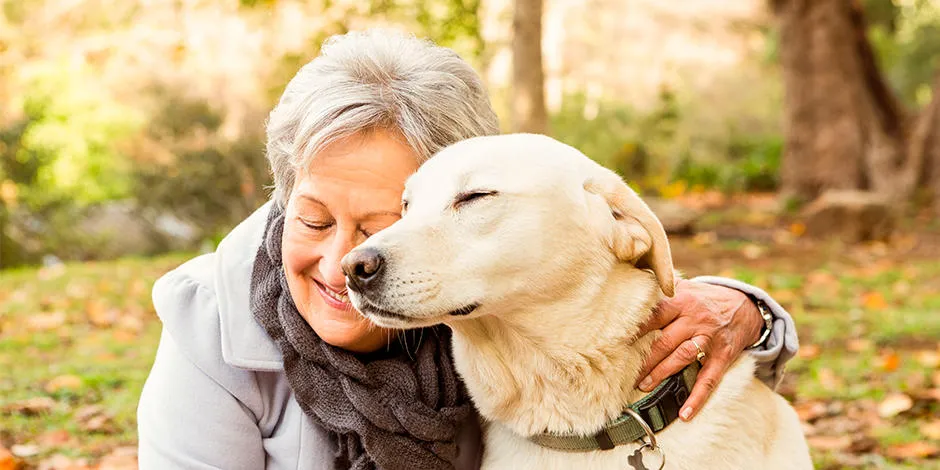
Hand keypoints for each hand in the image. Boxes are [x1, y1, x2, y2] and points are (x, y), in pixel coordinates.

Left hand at [634, 279, 763, 420]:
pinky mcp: (722, 356)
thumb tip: (630, 284)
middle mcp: (694, 320)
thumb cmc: (704, 299)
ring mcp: (709, 339)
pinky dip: (697, 398)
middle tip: (624, 372)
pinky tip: (685, 413)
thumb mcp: (685, 287)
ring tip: (643, 386)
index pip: (654, 315)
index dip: (635, 329)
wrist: (745, 306)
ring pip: (682, 357)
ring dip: (662, 373)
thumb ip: (661, 289)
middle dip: (644, 358)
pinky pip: (709, 380)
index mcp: (682, 301)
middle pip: (665, 340)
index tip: (616, 340)